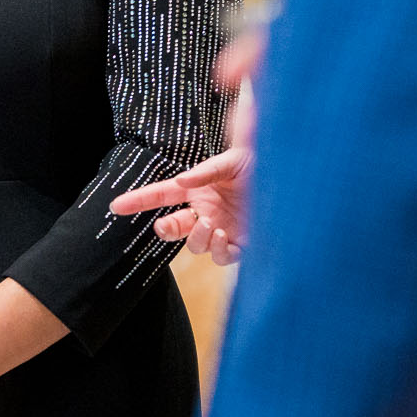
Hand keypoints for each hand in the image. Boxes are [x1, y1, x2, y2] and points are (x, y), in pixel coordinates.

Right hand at [107, 31, 261, 263]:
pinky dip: (219, 251)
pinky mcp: (243, 244)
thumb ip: (207, 169)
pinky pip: (222, 257)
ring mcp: (223, 229)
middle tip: (172, 225)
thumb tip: (183, 182)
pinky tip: (227, 238)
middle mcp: (207, 210)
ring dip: (198, 239)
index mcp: (199, 188)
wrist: (302, 181)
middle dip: (166, 228)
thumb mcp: (235, 159)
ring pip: (196, 245)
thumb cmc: (266, 164)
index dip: (137, 201)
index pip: (160, 194)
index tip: (115, 205)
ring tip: (213, 227)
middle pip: (172, 226)